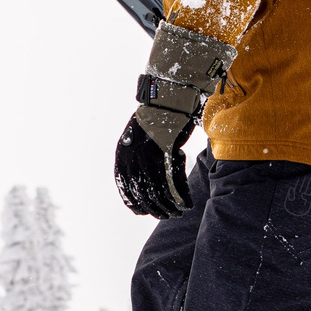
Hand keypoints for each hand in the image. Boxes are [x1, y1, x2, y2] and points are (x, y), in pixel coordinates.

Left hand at [113, 20, 236, 217]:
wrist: (170, 93)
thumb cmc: (159, 115)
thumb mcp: (142, 137)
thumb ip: (139, 157)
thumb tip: (143, 180)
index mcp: (123, 151)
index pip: (124, 186)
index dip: (133, 202)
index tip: (143, 213)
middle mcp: (132, 154)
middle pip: (143, 191)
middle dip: (155, 208)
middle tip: (166, 216)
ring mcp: (149, 151)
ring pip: (159, 189)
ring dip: (169, 205)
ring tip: (178, 212)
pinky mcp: (167, 150)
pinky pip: (174, 180)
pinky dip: (181, 194)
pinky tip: (187, 203)